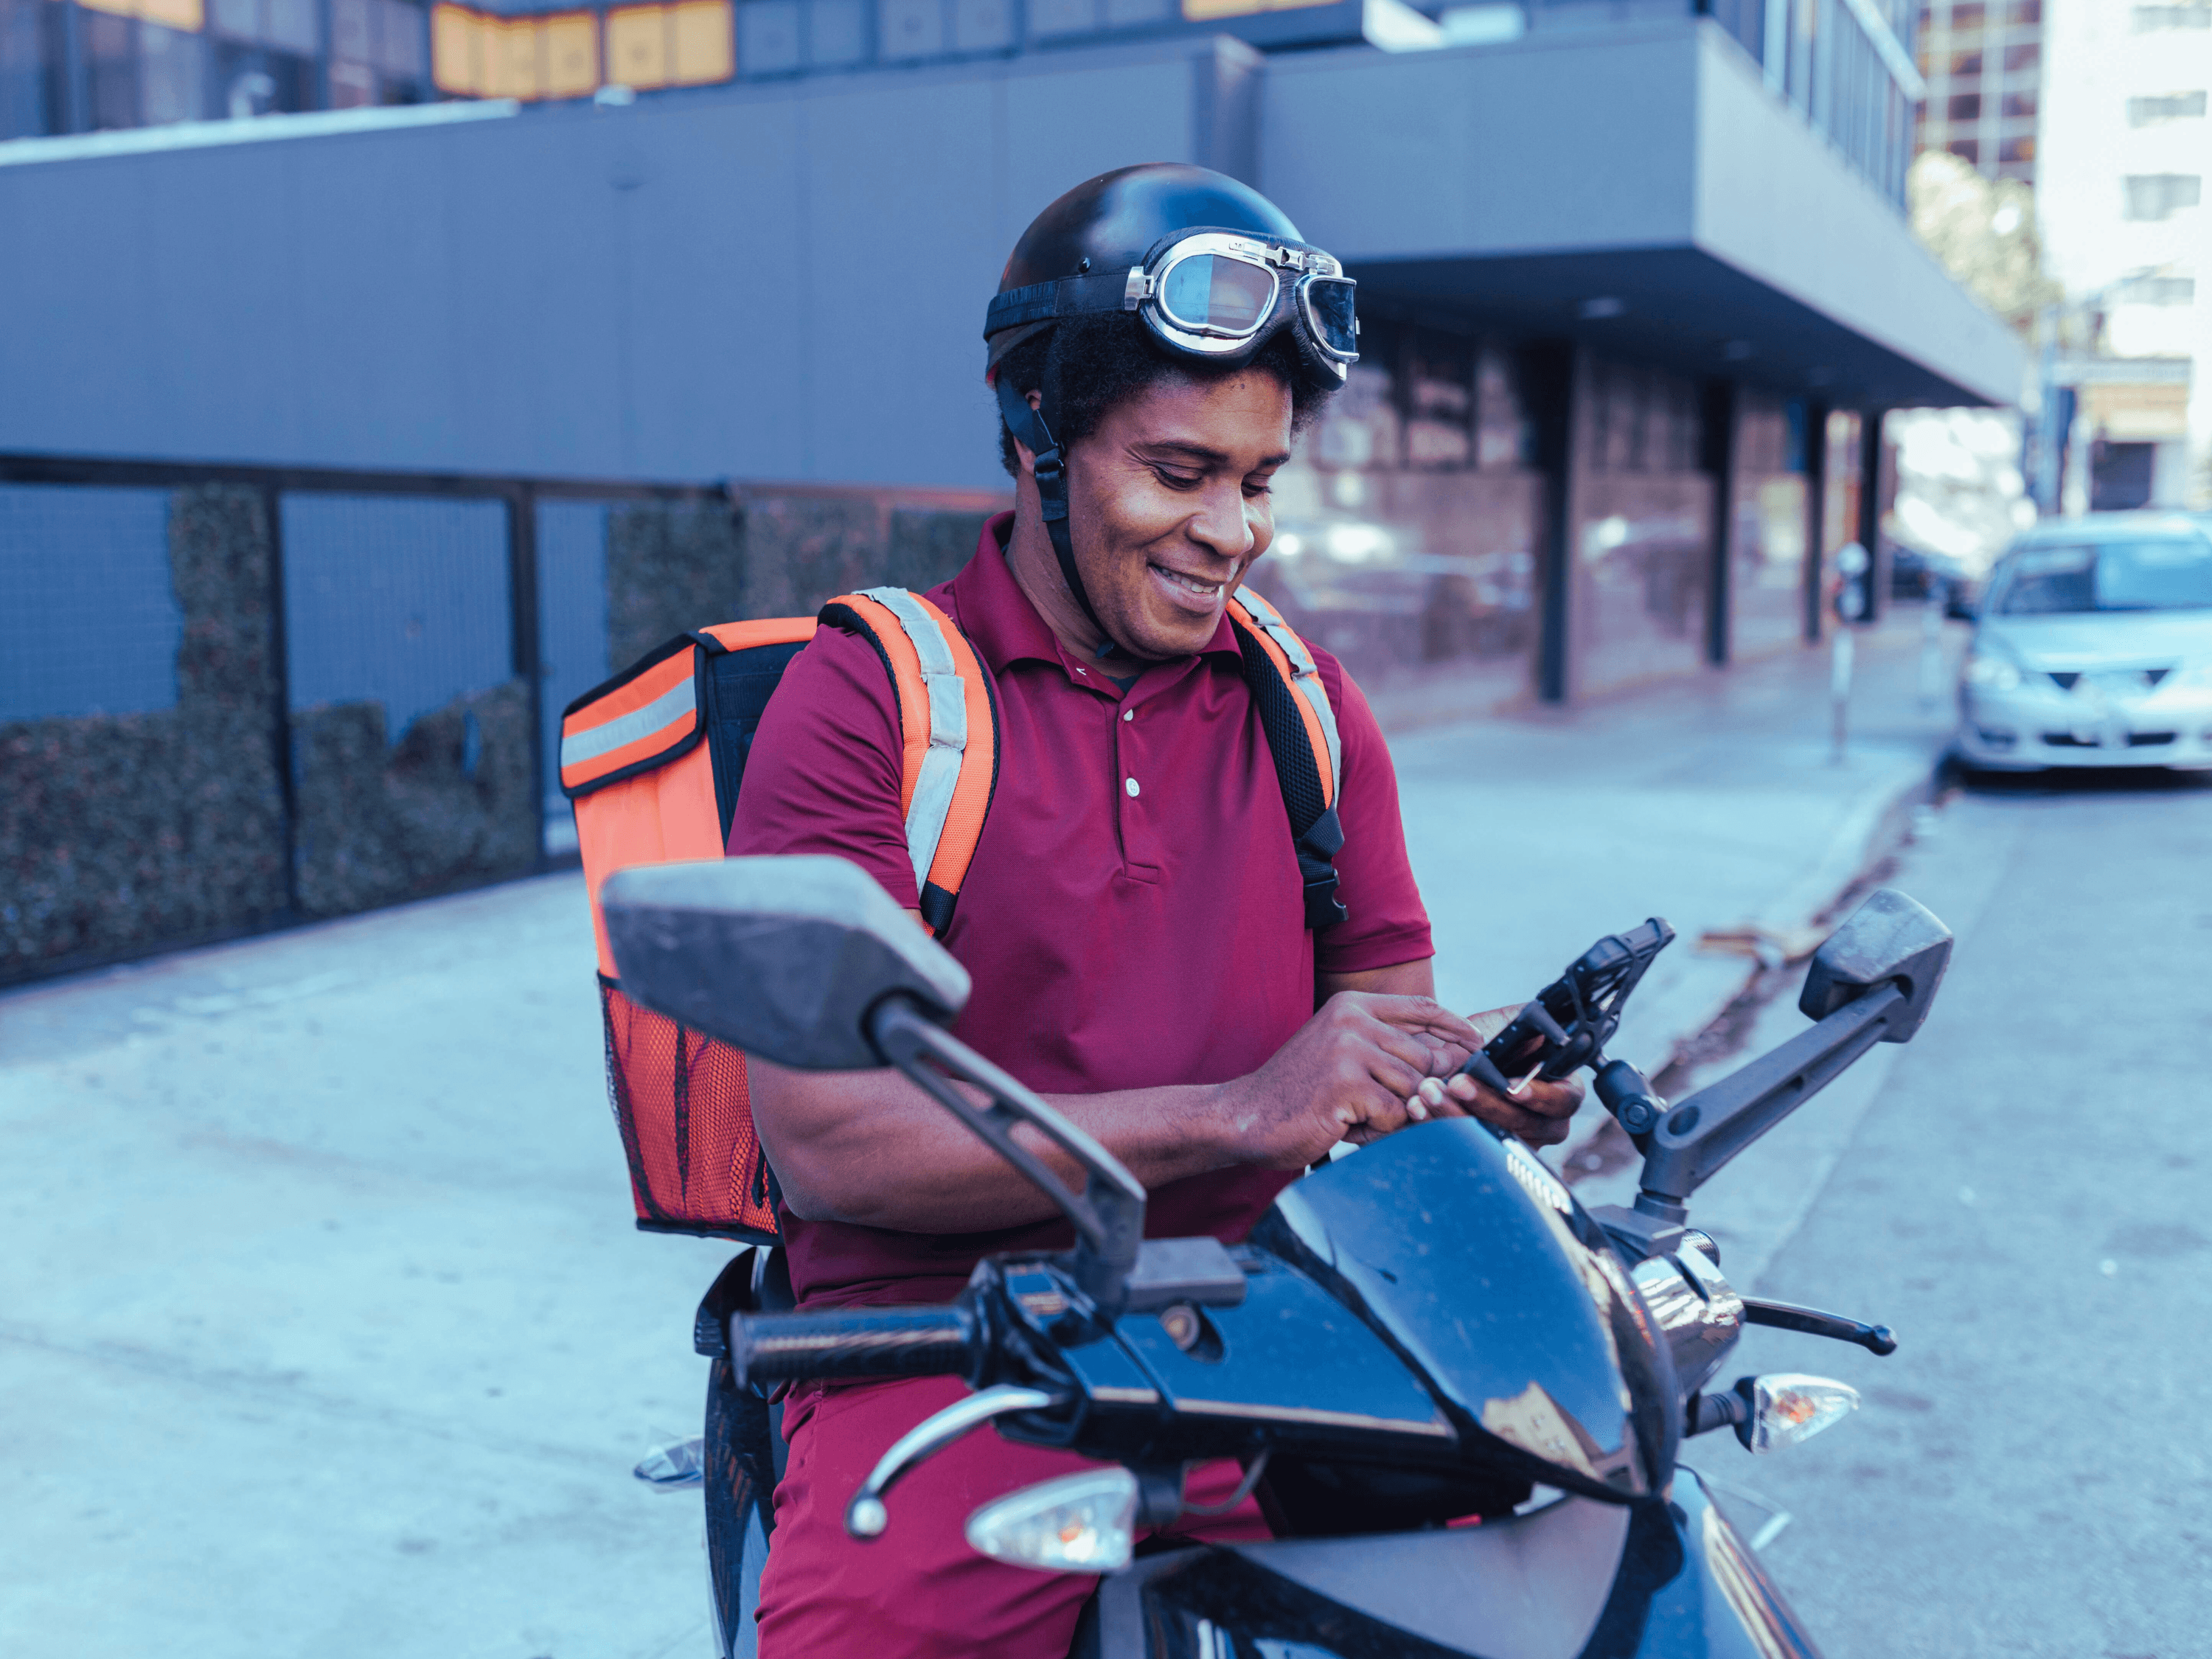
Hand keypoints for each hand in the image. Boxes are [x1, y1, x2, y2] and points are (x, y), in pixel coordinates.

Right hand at [1218, 992, 1488, 1169]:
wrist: (1245, 1116)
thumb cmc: (1298, 1093)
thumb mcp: (1342, 1056)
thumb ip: (1388, 1051)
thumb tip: (1452, 1062)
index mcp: (1351, 1004)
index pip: (1421, 1007)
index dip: (1455, 1027)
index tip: (1476, 1045)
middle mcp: (1351, 1018)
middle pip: (1424, 1057)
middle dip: (1414, 1091)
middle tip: (1374, 1109)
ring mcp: (1348, 1048)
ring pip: (1413, 1087)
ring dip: (1392, 1113)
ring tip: (1353, 1116)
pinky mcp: (1346, 1082)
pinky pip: (1395, 1113)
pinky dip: (1377, 1129)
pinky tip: (1344, 1125)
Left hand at [1407, 1004, 1584, 1147]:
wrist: (1453, 1057)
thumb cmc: (1489, 1040)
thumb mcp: (1508, 1024)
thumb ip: (1527, 1024)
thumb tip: (1539, 1023)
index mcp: (1562, 1090)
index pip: (1562, 1100)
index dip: (1538, 1096)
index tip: (1509, 1086)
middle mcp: (1545, 1122)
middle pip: (1522, 1123)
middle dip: (1486, 1102)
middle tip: (1457, 1083)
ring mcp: (1515, 1142)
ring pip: (1491, 1137)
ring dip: (1456, 1114)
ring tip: (1429, 1091)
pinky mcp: (1482, 1151)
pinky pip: (1464, 1145)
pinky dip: (1437, 1124)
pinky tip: (1418, 1107)